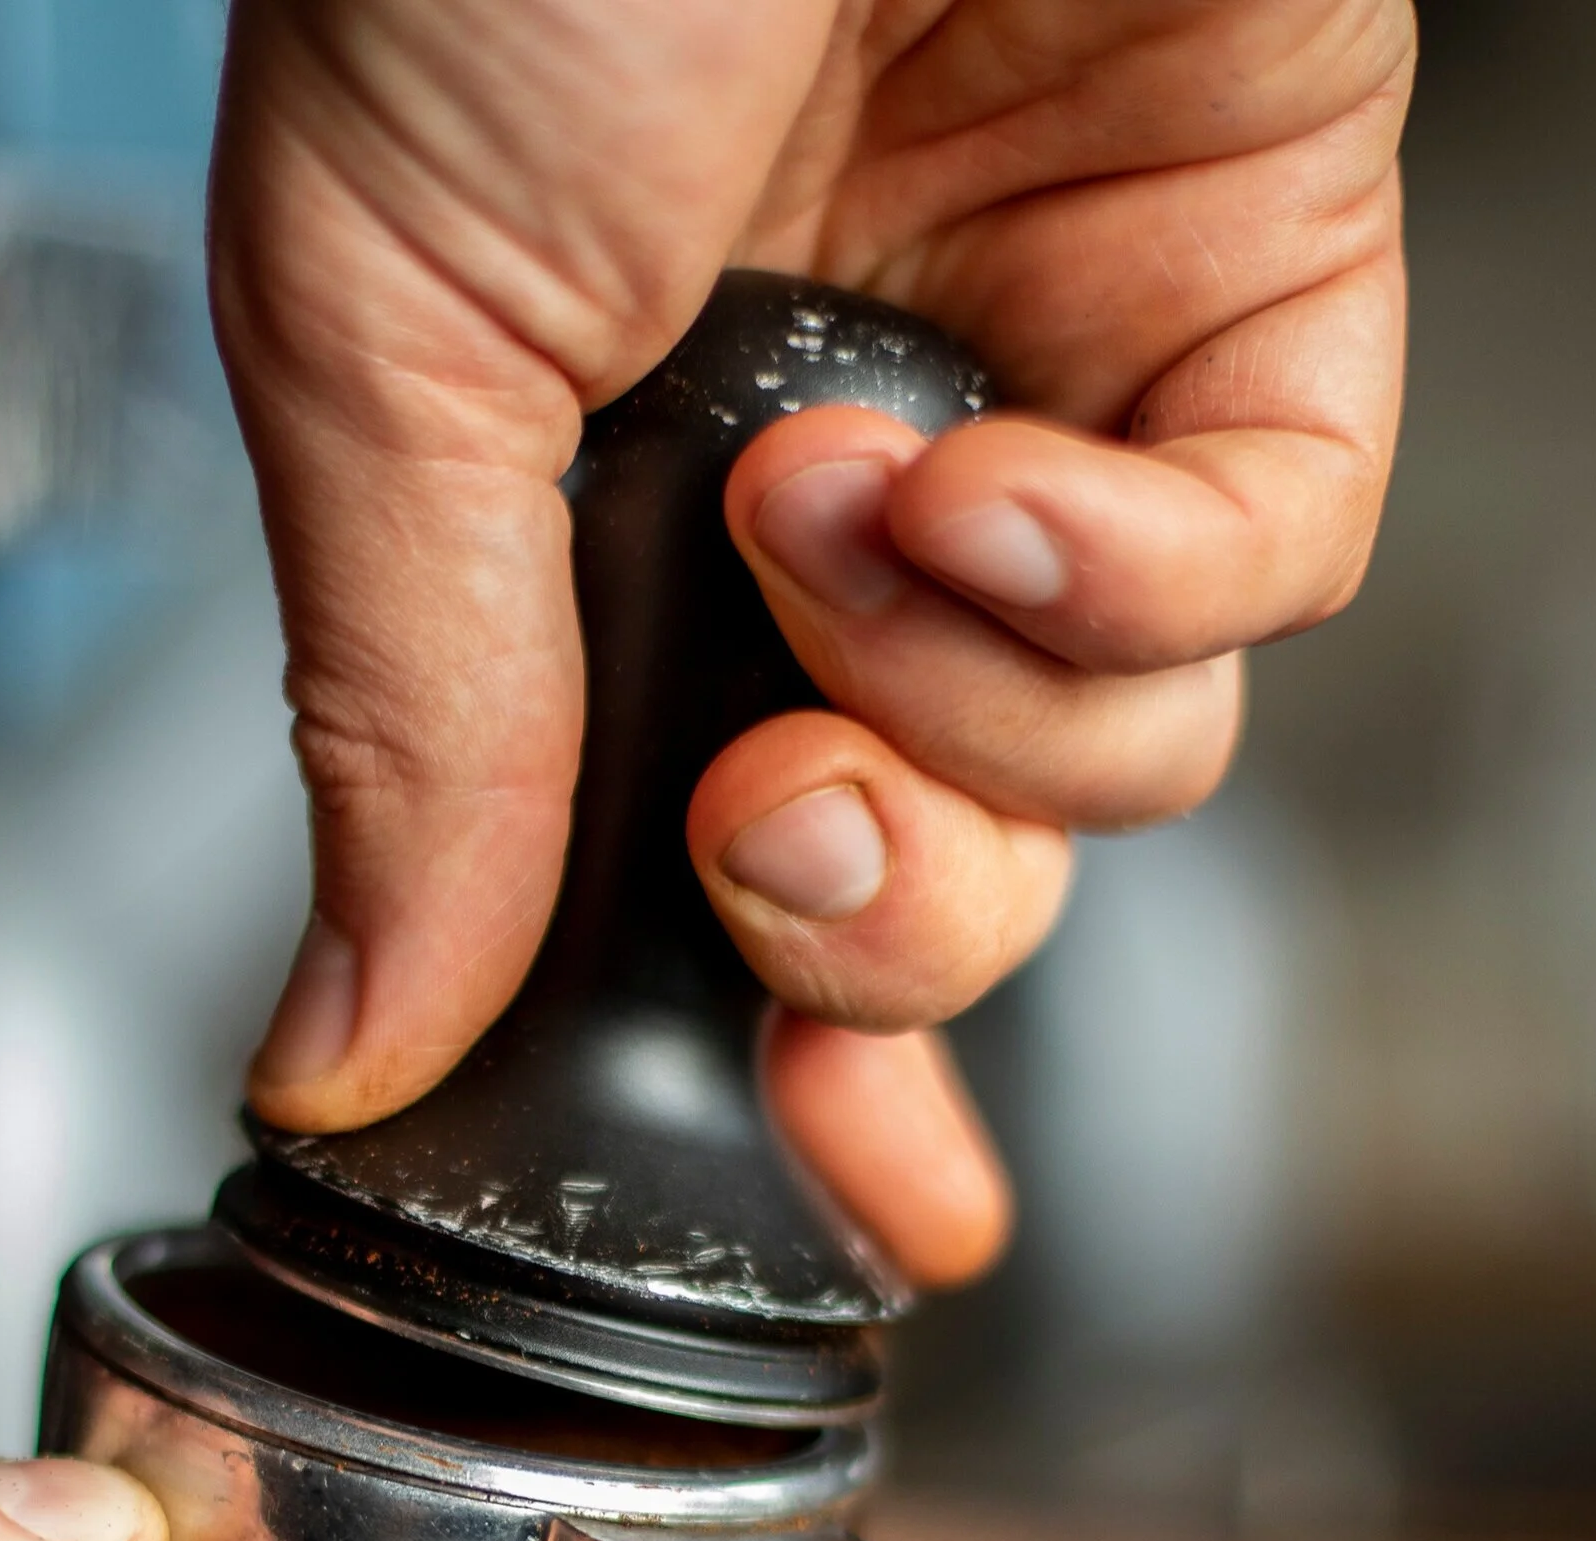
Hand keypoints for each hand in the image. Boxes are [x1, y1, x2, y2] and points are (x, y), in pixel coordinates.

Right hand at [212, 0, 1410, 1284]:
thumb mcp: (374, 365)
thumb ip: (403, 729)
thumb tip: (350, 1018)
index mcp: (608, 519)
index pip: (715, 869)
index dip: (794, 1064)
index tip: (840, 1195)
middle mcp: (835, 489)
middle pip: (945, 868)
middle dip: (876, 926)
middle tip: (778, 837)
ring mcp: (1047, 396)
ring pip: (1102, 758)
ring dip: (967, 701)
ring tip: (845, 506)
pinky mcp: (1235, 290)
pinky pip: (1245, 571)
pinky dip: (1121, 575)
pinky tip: (983, 464)